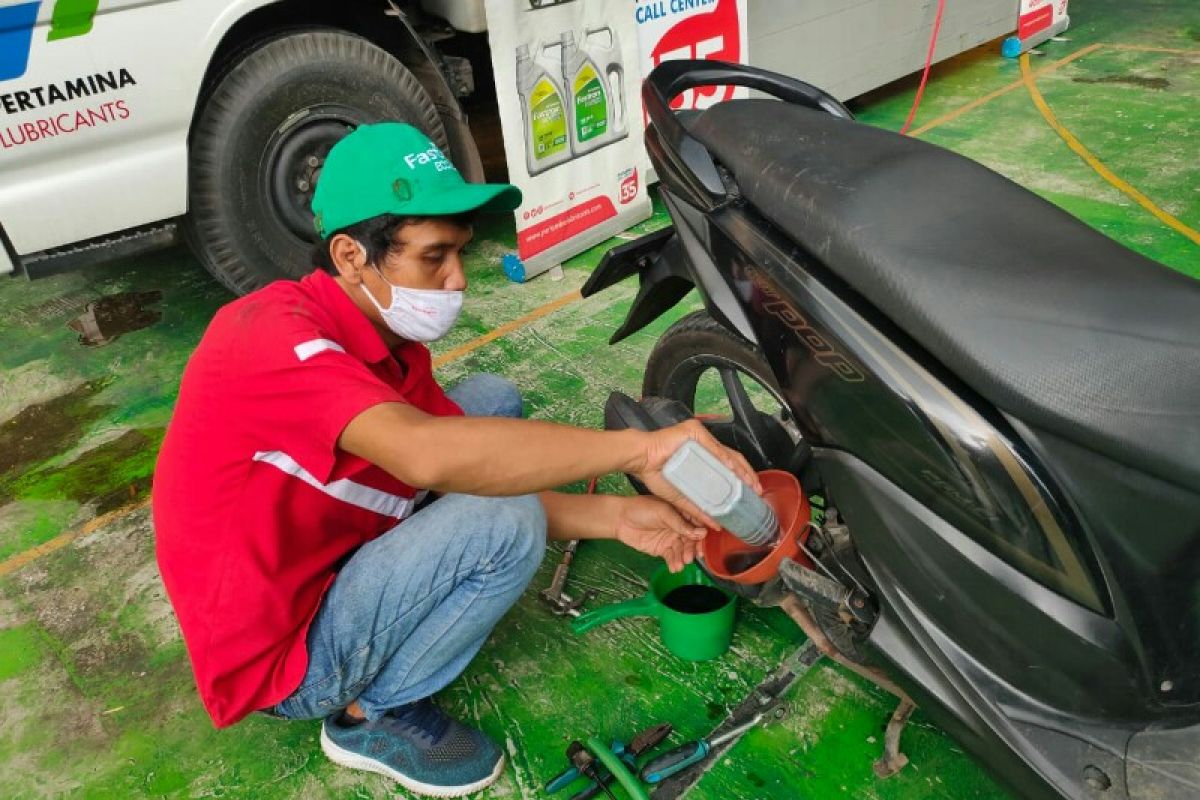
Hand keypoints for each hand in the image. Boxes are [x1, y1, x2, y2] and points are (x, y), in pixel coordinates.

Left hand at [614, 495, 706, 571]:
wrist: (620, 519)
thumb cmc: (642, 509)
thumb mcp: (663, 513)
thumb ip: (681, 524)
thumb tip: (702, 533)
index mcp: (681, 514)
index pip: (697, 524)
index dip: (702, 535)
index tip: (706, 545)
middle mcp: (678, 527)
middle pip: (691, 540)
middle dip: (691, 549)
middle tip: (689, 557)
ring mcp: (670, 539)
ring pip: (681, 550)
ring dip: (682, 558)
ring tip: (680, 565)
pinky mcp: (661, 549)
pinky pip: (671, 557)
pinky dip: (674, 563)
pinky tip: (675, 568)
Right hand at [631, 420, 760, 529]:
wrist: (639, 460)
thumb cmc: (656, 474)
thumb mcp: (682, 496)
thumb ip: (698, 508)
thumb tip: (715, 524)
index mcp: (703, 458)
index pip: (728, 467)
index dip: (741, 479)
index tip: (752, 493)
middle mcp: (704, 446)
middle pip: (731, 460)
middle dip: (746, 475)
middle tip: (756, 490)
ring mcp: (700, 438)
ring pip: (726, 453)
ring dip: (739, 468)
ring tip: (748, 482)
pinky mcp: (694, 432)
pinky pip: (712, 446)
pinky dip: (723, 457)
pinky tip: (732, 469)